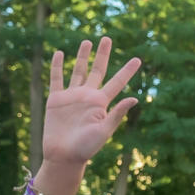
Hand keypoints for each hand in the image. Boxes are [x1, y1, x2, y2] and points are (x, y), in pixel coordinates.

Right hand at [42, 37, 139, 167]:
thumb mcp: (105, 130)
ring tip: (87, 41)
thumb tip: (135, 98)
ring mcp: (72, 96)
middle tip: (107, 38)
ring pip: (78, 71)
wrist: (63, 156)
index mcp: (102, 103)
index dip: (128, 70)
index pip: (117, 82)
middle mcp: (88, 96)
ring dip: (82, 56)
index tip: (139, 59)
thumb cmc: (86, 148)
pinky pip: (56, 79)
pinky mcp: (56, 100)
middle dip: (103, 54)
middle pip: (97, 70)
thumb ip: (117, 113)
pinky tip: (59, 53)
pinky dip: (57, 66)